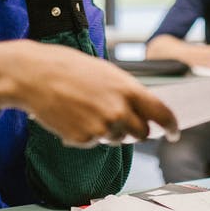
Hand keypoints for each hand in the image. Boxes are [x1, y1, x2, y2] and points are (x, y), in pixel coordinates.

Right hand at [0, 40, 178, 146]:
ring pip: (116, 139)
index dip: (172, 126)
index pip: (162, 114)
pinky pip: (93, 142)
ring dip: (108, 130)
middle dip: (137, 131)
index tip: (174, 133)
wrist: (34, 76)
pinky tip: (72, 116)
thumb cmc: (69, 68)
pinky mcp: (83, 140)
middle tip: (121, 121)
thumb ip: (126, 91)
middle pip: (142, 133)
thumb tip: (142, 110)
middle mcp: (119, 111)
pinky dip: (86, 133)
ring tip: (86, 108)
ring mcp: (101, 128)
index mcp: (128, 90)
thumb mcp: (106, 73)